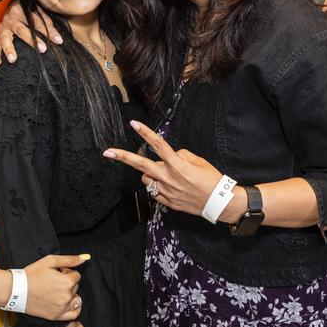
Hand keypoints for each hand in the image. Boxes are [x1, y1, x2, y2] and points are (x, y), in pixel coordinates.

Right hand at [0, 0, 61, 66]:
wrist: (11, 5)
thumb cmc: (25, 9)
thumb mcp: (38, 12)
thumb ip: (47, 24)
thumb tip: (58, 39)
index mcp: (21, 10)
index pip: (37, 22)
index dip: (48, 31)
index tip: (58, 40)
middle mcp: (10, 19)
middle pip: (21, 30)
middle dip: (31, 40)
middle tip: (42, 49)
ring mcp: (2, 28)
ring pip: (5, 39)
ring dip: (8, 49)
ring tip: (12, 60)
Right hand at [22, 254, 84, 320]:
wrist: (16, 291)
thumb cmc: (32, 275)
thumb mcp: (50, 261)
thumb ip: (69, 260)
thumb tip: (84, 258)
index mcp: (67, 282)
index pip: (76, 275)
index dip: (66, 272)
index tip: (56, 273)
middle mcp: (67, 296)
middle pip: (75, 286)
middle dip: (67, 282)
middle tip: (52, 281)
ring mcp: (62, 308)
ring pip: (75, 298)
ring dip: (69, 293)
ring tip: (56, 291)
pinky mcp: (56, 316)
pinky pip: (74, 313)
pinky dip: (74, 308)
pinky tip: (67, 302)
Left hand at [104, 121, 234, 219]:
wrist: (218, 202)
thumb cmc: (211, 179)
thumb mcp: (197, 161)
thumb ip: (180, 155)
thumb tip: (170, 156)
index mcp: (177, 165)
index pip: (158, 144)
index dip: (145, 133)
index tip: (134, 124)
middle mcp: (168, 178)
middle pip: (140, 165)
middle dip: (123, 157)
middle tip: (108, 152)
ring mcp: (166, 191)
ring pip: (146, 179)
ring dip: (149, 173)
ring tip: (164, 173)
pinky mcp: (167, 202)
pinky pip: (154, 191)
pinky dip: (157, 186)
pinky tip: (169, 186)